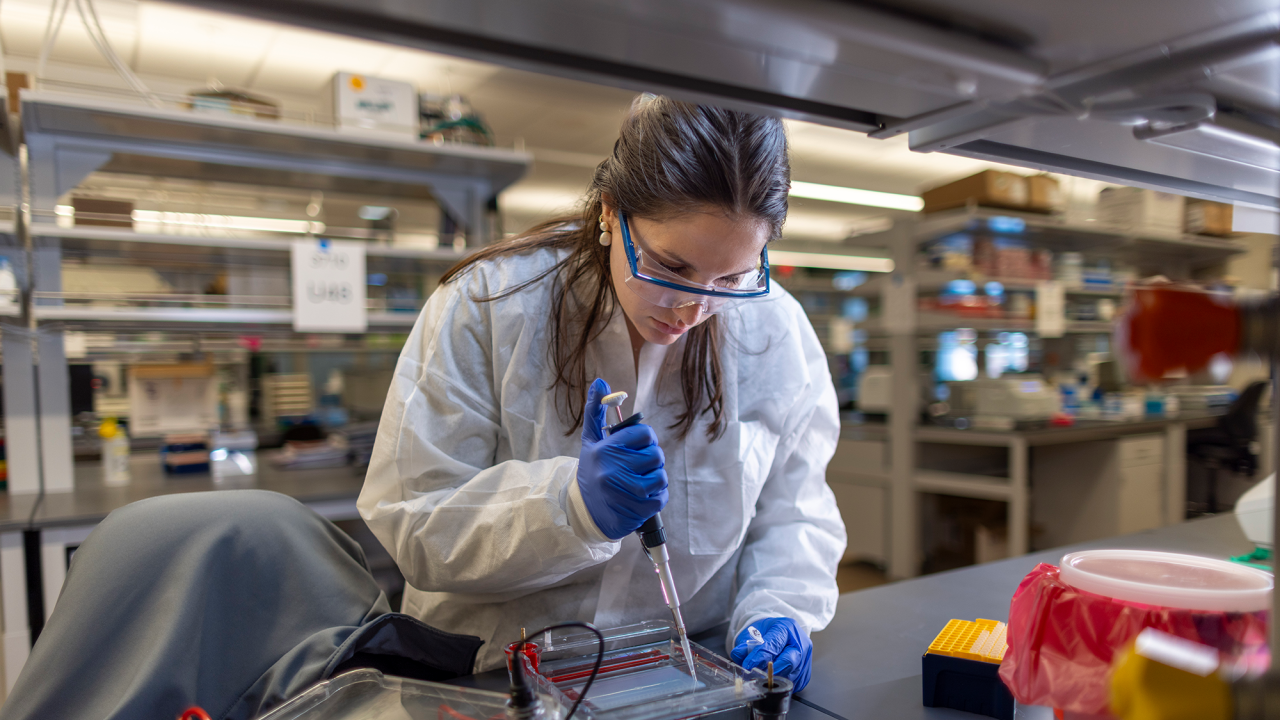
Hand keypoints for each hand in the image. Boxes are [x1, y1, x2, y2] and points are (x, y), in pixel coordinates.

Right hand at [577, 378, 667, 539]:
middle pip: (656, 454)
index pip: (644, 433)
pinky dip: (657, 496)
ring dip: (655, 478)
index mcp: (605, 449)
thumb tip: (601, 382)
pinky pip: (662, 497)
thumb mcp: (591, 441)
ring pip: (661, 476)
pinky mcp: (636, 510)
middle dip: (651, 459)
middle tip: (638, 465)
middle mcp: (614, 470)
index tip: (638, 446)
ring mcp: (626, 492)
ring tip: (640, 481)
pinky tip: (642, 496)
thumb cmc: (592, 471)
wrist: (585, 512)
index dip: (646, 438)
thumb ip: (596, 411)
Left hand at [731, 617, 812, 692]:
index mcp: (787, 628)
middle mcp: (800, 642)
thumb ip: (745, 644)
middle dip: (771, 671)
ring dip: (776, 680)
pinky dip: (783, 684)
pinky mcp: (806, 672)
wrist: (781, 635)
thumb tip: (738, 655)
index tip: (748, 666)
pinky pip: (796, 683)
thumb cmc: (768, 633)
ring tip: (761, 679)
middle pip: (788, 661)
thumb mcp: (753, 632)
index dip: (759, 657)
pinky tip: (773, 681)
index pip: (773, 644)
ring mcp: (806, 658)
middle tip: (757, 677)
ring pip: (792, 675)